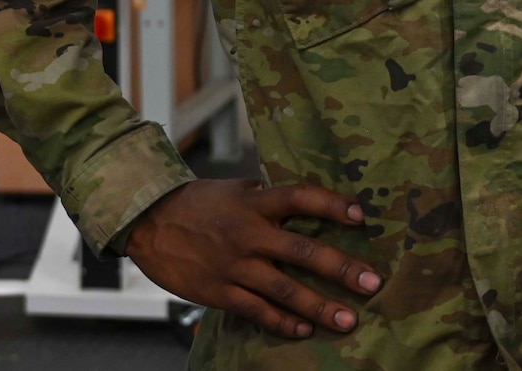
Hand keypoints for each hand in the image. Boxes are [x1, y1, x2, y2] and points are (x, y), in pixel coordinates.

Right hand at [124, 178, 382, 338]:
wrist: (149, 223)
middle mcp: (248, 234)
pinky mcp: (219, 292)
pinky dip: (282, 322)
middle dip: (340, 268)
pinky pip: (256, 310)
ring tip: (348, 320)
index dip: (330, 205)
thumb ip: (269, 198)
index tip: (360, 215)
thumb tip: (307, 201)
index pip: (299, 198)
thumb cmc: (198, 203)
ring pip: (284, 289)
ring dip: (319, 306)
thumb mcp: (236, 190)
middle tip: (372, 283)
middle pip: (302, 251)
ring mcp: (234, 266)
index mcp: (255, 203)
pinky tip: (304, 330)